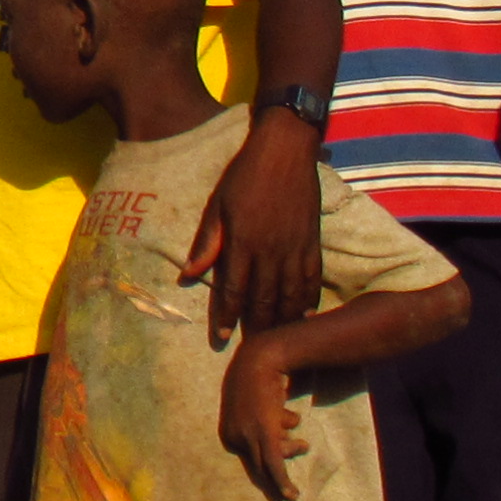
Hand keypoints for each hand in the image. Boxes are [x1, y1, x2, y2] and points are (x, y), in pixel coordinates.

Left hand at [181, 108, 321, 341]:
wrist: (285, 150)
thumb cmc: (244, 175)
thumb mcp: (217, 205)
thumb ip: (207, 241)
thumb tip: (187, 272)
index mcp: (243, 243)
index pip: (233, 290)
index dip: (226, 317)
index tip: (220, 338)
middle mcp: (271, 251)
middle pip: (263, 300)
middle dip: (255, 327)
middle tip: (251, 350)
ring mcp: (295, 248)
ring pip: (289, 295)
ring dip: (282, 321)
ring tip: (276, 341)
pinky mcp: (313, 242)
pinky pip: (312, 279)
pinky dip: (309, 301)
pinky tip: (305, 318)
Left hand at [218, 333, 308, 500]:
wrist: (261, 358)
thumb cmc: (259, 379)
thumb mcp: (256, 404)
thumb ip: (264, 422)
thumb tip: (286, 430)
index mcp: (228, 433)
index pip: (251, 458)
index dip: (272, 456)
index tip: (285, 454)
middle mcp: (234, 438)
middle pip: (260, 465)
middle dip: (279, 471)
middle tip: (295, 475)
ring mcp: (247, 436)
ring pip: (272, 461)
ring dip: (292, 449)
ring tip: (302, 440)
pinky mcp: (264, 433)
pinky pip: (274, 464)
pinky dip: (282, 482)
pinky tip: (292, 495)